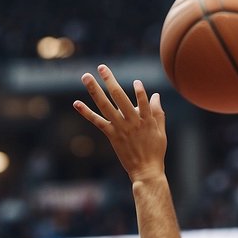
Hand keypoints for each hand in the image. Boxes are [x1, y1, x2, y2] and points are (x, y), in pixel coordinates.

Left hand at [73, 65, 166, 182]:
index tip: (136, 81)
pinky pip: (97, 121)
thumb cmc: (156, 151)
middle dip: (110, 80)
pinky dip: (86, 112)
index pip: (142, 100)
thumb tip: (155, 95)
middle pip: (119, 96)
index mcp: (146, 119)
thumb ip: (157, 112)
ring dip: (94, 90)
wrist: (146, 170)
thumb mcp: (160, 131)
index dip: (139, 91)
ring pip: (105, 105)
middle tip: (101, 67)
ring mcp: (120, 128)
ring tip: (86, 77)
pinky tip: (77, 103)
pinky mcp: (111, 135)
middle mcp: (132, 121)